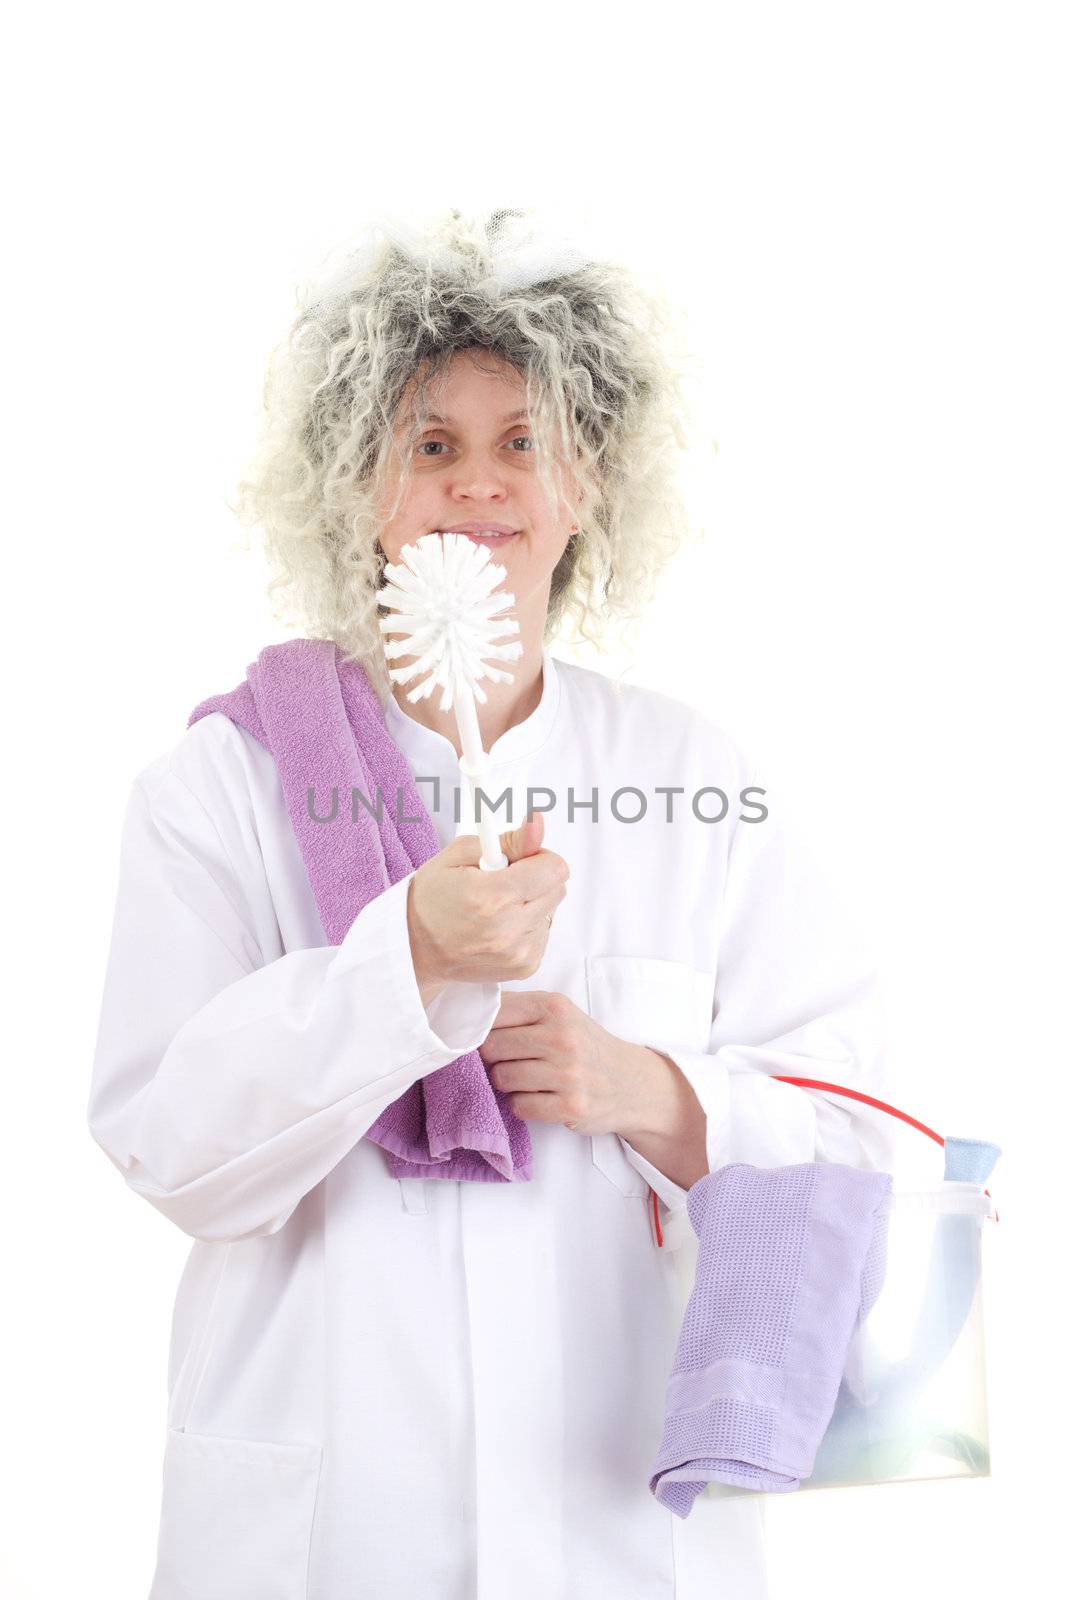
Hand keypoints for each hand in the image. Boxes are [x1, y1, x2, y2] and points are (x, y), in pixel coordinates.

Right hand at [407, 810, 568, 994]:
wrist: (417, 948)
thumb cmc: (432, 899)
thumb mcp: (459, 855)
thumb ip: (507, 841)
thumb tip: (537, 826)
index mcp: (493, 897)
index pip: (554, 868)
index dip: (538, 857)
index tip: (518, 860)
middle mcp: (509, 929)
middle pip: (557, 888)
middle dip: (535, 879)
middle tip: (502, 883)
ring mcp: (518, 952)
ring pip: (551, 911)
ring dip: (531, 903)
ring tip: (496, 908)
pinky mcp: (525, 966)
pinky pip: (543, 932)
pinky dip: (526, 925)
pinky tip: (499, 926)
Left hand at [479, 988, 669, 1136]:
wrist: (630, 1082)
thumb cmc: (584, 1045)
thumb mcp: (560, 1014)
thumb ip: (519, 1010)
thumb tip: (466, 1015)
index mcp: (555, 1007)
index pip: (494, 1013)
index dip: (482, 1028)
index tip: (486, 1036)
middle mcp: (563, 1037)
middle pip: (491, 1048)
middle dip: (493, 1058)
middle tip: (510, 1061)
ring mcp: (568, 1074)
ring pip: (502, 1078)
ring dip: (508, 1083)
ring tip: (528, 1079)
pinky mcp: (571, 1107)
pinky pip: (519, 1106)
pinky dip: (522, 1105)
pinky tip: (540, 1097)